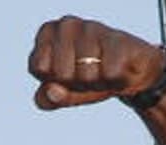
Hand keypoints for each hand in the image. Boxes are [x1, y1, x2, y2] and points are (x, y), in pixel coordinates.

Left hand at [28, 16, 162, 109]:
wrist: (126, 75)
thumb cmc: (86, 80)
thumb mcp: (62, 94)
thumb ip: (47, 99)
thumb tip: (52, 91)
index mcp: (46, 34)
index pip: (40, 67)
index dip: (53, 81)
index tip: (64, 75)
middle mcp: (67, 25)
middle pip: (63, 74)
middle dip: (76, 84)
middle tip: (86, 74)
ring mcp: (92, 28)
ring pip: (87, 76)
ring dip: (96, 83)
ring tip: (102, 71)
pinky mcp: (118, 38)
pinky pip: (110, 74)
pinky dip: (114, 81)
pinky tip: (117, 68)